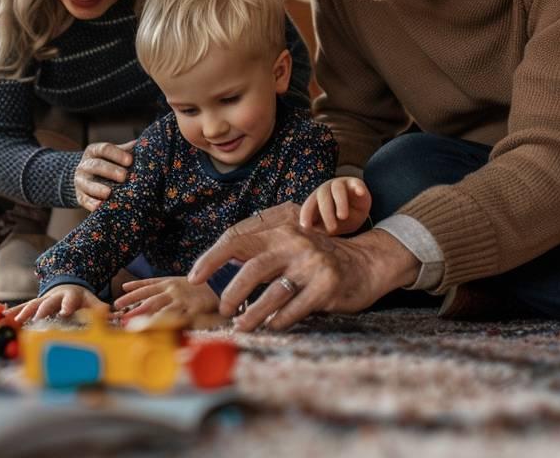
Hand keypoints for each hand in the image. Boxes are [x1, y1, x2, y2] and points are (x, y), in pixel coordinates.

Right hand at [10, 284, 106, 323]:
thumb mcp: (92, 300)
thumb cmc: (81, 298)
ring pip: (32, 305)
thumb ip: (100, 309)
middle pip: (48, 302)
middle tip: (37, 318)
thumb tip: (114, 316)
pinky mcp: (34, 304)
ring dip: (24, 312)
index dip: (67, 306)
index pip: (70, 301)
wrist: (66, 285)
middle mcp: (55, 297)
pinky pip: (22, 308)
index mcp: (71, 296)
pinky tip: (2, 318)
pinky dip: (13, 313)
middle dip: (43, 310)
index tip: (64, 313)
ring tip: (17, 321)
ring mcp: (43, 300)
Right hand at [73, 141, 134, 210]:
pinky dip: (90, 203)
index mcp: (94, 151)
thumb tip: (145, 145)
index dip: (117, 154)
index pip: (104, 149)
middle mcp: (85, 164)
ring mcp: (80, 181)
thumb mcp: (114, 155)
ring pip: (87, 183)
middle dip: (110, 170)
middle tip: (124, 176)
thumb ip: (127, 150)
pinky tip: (99, 206)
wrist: (87, 178)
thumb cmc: (108, 164)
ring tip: (108, 193)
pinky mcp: (79, 196)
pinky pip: (83, 200)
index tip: (130, 160)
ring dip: (97, 188)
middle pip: (96, 165)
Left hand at [113, 276, 218, 321]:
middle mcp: (174, 290)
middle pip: (150, 298)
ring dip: (146, 317)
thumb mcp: (178, 281)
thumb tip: (131, 287)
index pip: (147, 286)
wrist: (222, 287)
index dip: (133, 291)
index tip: (119, 297)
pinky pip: (180, 319)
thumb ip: (159, 285)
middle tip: (121, 315)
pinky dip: (169, 324)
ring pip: (161, 309)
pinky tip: (160, 330)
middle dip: (134, 306)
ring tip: (133, 325)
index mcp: (170, 282)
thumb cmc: (199, 287)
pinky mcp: (194, 311)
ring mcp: (183, 301)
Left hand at [188, 202, 418, 331]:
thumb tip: (221, 274)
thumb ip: (263, 256)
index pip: (237, 241)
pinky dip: (278, 321)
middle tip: (223, 310)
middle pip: (251, 270)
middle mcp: (295, 245)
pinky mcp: (326, 287)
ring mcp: (312, 266)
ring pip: (271, 294)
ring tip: (241, 326)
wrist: (367, 263)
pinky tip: (272, 327)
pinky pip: (294, 310)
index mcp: (280, 233)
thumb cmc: (320, 260)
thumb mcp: (292, 247)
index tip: (192, 278)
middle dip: (231, 294)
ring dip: (252, 315)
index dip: (211, 259)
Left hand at [298, 177, 370, 234]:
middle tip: (332, 228)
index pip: (309, 205)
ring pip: (338, 189)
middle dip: (326, 213)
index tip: (305, 227)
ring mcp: (341, 184)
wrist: (359, 209)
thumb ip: (321, 229)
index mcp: (316, 199)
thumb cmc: (340, 220)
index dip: (306, 214)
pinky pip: (357, 183)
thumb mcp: (331, 226)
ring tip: (343, 217)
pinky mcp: (356, 183)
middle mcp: (326, 189)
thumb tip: (311, 239)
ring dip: (340, 202)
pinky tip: (360, 193)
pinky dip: (358, 188)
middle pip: (323, 197)